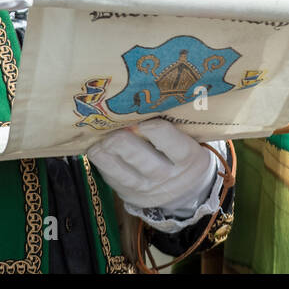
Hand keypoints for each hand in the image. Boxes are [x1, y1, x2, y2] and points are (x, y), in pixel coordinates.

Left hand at [87, 119, 219, 220]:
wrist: (185, 194)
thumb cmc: (183, 154)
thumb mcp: (192, 142)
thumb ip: (176, 125)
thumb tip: (149, 95)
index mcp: (189, 159)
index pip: (175, 146)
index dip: (157, 130)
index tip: (142, 118)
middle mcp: (167, 176)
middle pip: (143, 160)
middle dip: (123, 141)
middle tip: (111, 123)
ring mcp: (146, 189)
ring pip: (123, 174)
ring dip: (107, 153)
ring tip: (99, 137)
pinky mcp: (128, 194)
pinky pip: (111, 178)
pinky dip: (102, 162)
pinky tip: (96, 148)